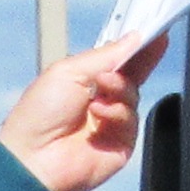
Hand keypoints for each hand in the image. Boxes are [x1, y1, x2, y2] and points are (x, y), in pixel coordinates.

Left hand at [0, 31, 165, 190]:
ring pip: (134, 95)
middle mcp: (101, 100)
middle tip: (147, 47)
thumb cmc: (39, 114)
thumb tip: (133, 39)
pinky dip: (117, 113)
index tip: (155, 34)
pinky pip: (131, 120)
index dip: (137, 48)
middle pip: (133, 76)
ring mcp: (111, 122)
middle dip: (139, 61)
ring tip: (101, 88)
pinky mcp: (120, 143)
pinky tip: (99, 113)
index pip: (119, 60)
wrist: (34, 156)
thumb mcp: (69, 71)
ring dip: (120, 88)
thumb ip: (106, 54)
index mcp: (86, 80)